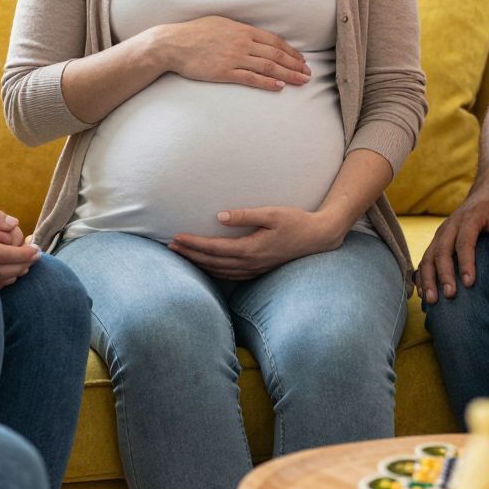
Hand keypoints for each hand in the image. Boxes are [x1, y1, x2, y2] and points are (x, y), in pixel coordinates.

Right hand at [155, 16, 310, 90]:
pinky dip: (267, 82)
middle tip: (308, 73)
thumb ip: (239, 30)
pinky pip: (251, 78)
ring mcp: (234, 58)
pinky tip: (279, 87)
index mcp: (242, 30)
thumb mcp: (221, 23)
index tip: (301, 59)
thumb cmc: (195, 33)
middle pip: (276, 54)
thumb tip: (253, 36)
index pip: (273, 41)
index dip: (290, 51)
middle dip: (295, 64)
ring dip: (288, 74)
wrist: (173, 44)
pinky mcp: (224, 72)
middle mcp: (242, 43)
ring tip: (301, 81)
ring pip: (268, 67)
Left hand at [170, 206, 338, 280]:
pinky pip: (230, 275)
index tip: (176, 238)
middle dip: (190, 255)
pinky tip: (207, 266)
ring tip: (183, 256)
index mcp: (250, 249)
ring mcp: (254, 270)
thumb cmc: (296, 221)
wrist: (318, 238)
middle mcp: (250, 263)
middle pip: (212, 262)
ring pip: (220, 271)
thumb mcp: (271, 213)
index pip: (213, 248)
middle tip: (171, 247)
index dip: (193, 244)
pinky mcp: (259, 270)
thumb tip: (219, 216)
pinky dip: (214, 271)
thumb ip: (244, 216)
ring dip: (199, 264)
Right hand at [416, 179, 488, 304]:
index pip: (464, 242)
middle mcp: (451, 224)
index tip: (470, 283)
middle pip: (441, 250)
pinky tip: (422, 292)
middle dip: (443, 274)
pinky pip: (427, 257)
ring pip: (429, 255)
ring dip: (427, 278)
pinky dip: (422, 274)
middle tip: (449, 295)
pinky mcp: (440, 238)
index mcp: (469, 218)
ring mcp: (443, 231)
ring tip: (430, 299)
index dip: (465, 263)